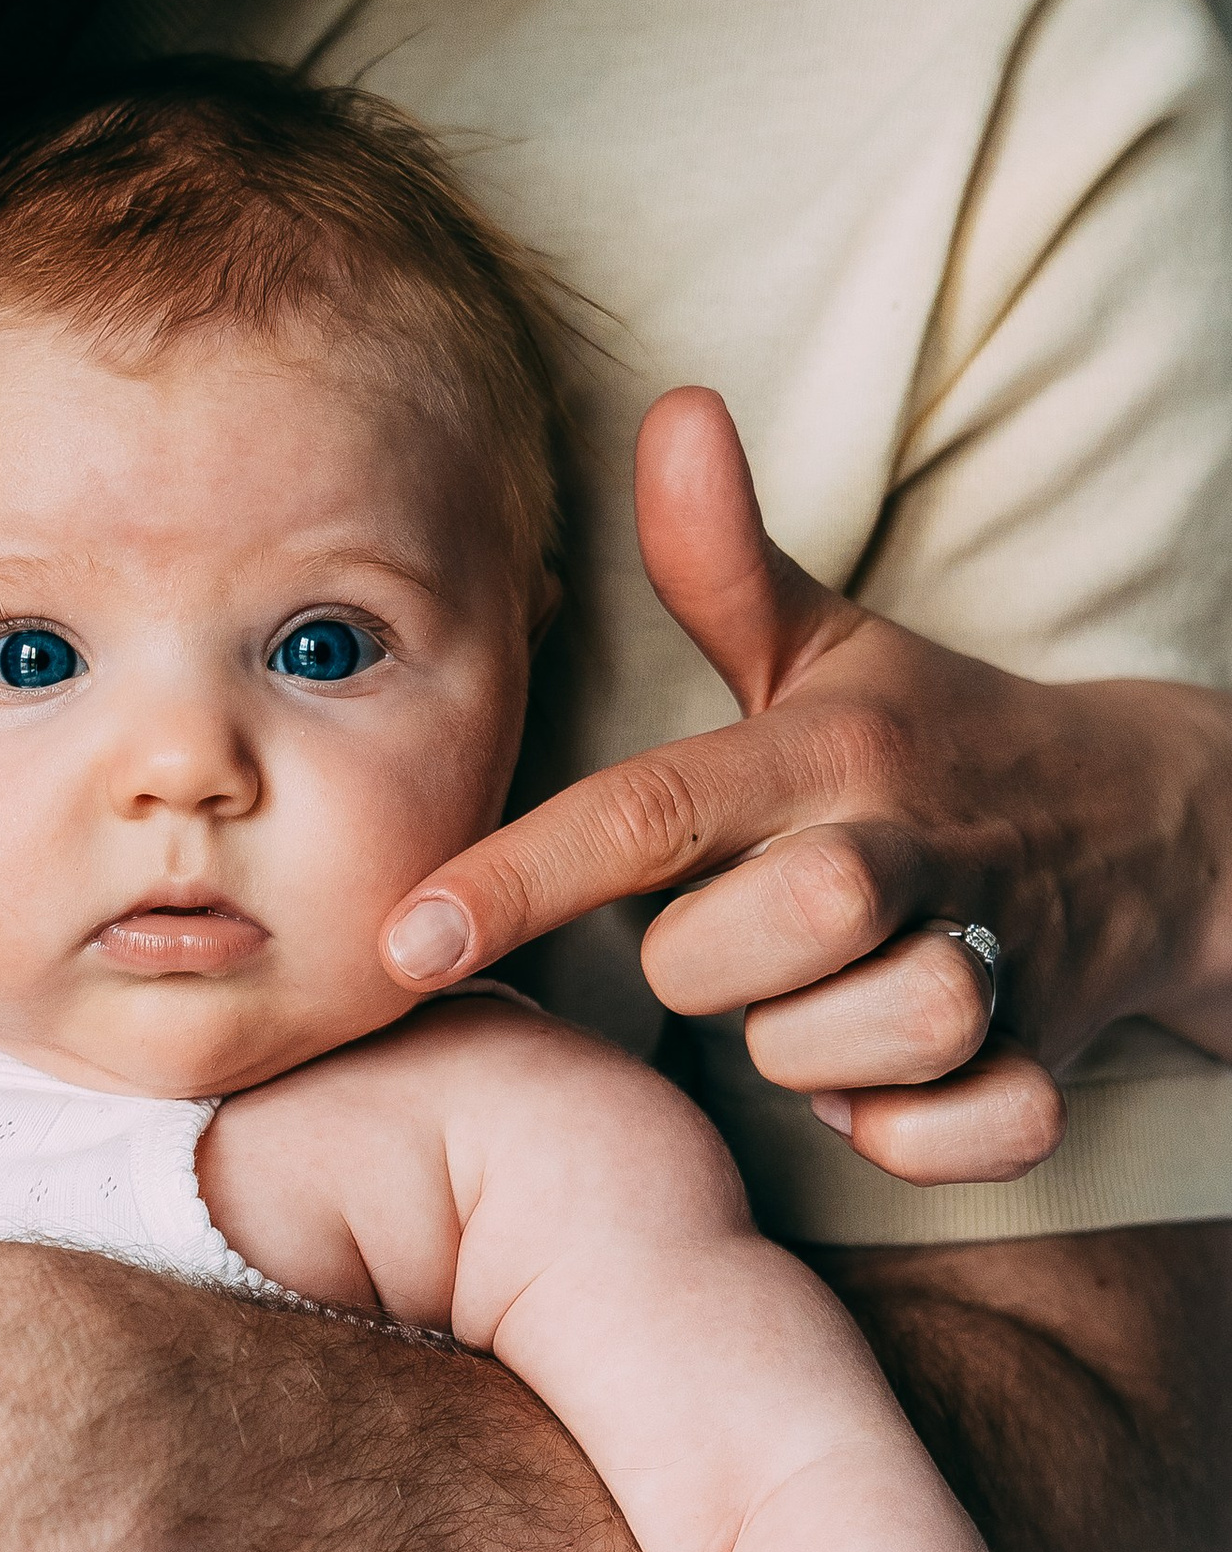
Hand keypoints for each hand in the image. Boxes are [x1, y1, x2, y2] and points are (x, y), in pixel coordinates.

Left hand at [379, 389, 1231, 1183]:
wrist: (1149, 826)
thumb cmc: (932, 744)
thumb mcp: (830, 650)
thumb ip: (721, 566)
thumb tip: (673, 413)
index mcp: (832, 752)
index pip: (649, 811)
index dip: (519, 876)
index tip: (403, 941)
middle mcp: (905, 849)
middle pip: (739, 944)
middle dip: (706, 970)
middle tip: (742, 944)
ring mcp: (985, 958)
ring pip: (843, 1047)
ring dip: (810, 1055)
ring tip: (824, 1004)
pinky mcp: (1037, 1063)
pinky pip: (946, 1138)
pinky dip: (908, 1137)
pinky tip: (888, 1091)